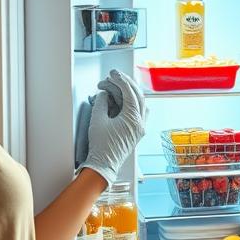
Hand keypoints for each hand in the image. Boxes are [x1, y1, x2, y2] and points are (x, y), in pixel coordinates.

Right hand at [79, 70, 146, 185]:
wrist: (104, 165)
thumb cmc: (101, 146)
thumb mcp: (97, 120)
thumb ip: (102, 103)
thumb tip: (105, 94)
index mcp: (133, 119)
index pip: (130, 93)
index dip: (121, 80)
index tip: (113, 73)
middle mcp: (141, 123)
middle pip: (138, 96)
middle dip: (127, 84)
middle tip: (115, 76)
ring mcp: (140, 128)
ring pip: (142, 104)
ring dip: (132, 93)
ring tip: (119, 85)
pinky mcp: (137, 132)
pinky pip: (141, 113)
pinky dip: (134, 103)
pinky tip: (125, 100)